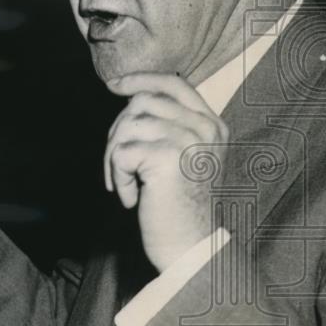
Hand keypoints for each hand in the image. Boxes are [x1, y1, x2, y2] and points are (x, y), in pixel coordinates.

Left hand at [105, 73, 228, 272]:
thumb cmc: (180, 206)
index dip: (140, 79)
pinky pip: (121, 153)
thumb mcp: (183, 156)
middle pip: (141, 103)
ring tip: (126, 184)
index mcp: (212, 124)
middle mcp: (204, 127)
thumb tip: (130, 97)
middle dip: (118, 132)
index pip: (173, 83)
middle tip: (119, 166)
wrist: (190, 247)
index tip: (113, 85)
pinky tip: (130, 199)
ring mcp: (187, 140)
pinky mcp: (165, 158)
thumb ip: (168, 125)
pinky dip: (117, 178)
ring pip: (126, 126)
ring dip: (114, 158)